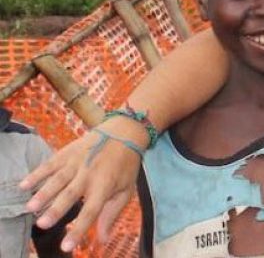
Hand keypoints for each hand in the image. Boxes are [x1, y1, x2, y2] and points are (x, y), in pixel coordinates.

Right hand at [20, 119, 144, 251]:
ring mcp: (77, 162)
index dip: (79, 229)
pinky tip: (24, 185)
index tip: (67, 246)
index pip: (91, 212)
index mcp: (105, 186)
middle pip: (70, 195)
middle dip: (56, 210)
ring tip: (30, 208)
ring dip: (43, 194)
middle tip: (42, 225)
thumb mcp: (126, 190)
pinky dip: (36, 174)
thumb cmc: (126, 165)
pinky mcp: (67, 153)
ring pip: (57, 180)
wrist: (124, 132)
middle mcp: (89, 175)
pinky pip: (49, 164)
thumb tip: (102, 239)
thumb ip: (112, 214)